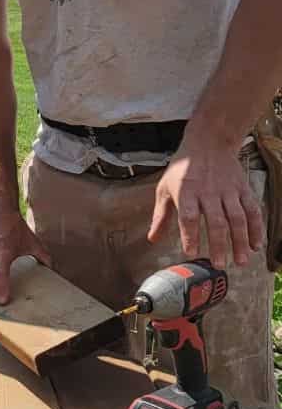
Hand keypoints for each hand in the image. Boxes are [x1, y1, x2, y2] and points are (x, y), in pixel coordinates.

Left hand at [148, 143, 263, 269]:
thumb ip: (161, 215)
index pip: (188, 216)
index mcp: (186, 191)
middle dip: (219, 245)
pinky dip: (256, 229)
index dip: (190, 235)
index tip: (191, 253)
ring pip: (237, 218)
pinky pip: (253, 211)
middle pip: (216, 221)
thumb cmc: (183, 169)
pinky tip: (256, 245)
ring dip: (240, 241)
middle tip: (219, 264)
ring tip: (240, 261)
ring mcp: (228, 191)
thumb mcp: (165, 187)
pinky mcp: (243, 189)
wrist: (208, 143)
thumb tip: (152, 239)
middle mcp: (208, 192)